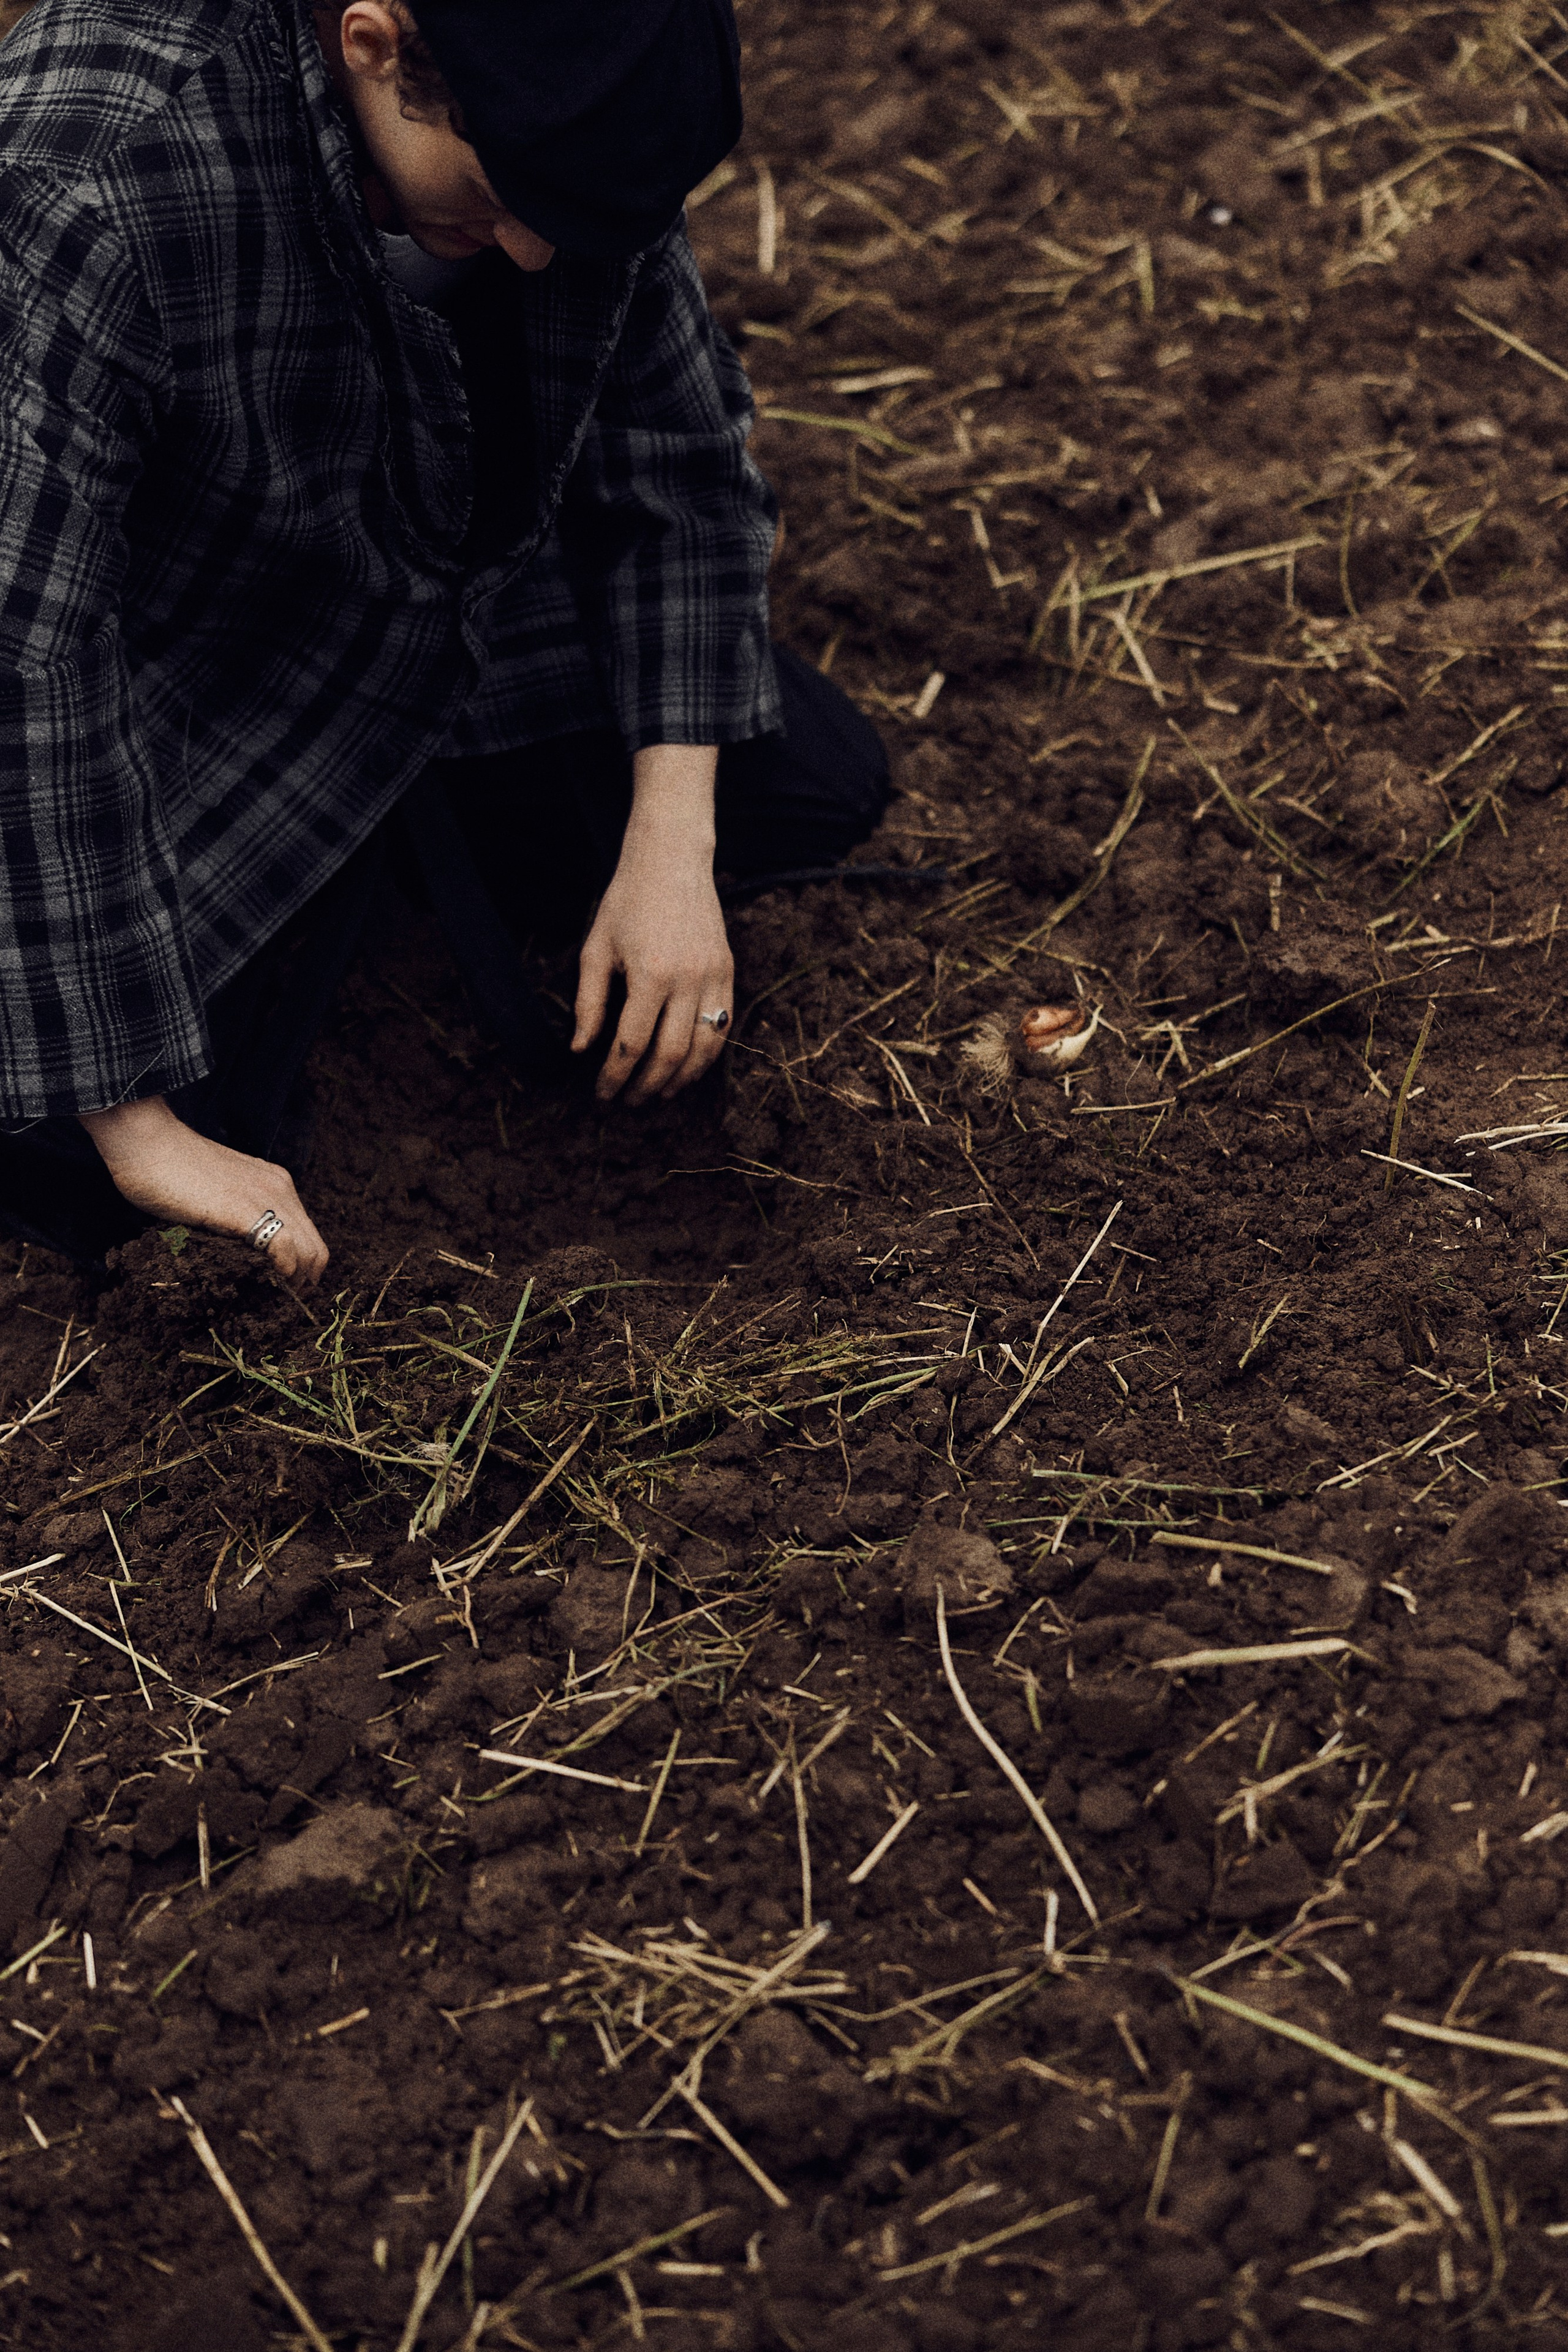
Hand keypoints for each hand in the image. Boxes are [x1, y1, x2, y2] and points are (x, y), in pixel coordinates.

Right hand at [78, 1098, 328, 1282]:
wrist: (147, 1142)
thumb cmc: (168, 1169)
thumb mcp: (217, 1194)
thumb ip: (234, 1218)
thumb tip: (238, 1254)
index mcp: (275, 1185)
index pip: (308, 1237)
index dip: (300, 1270)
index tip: (282, 1290)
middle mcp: (280, 1190)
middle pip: (316, 1250)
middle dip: (303, 1284)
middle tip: (280, 1304)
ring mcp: (268, 1198)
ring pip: (308, 1253)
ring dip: (294, 1284)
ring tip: (271, 1300)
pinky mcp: (247, 1211)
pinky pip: (285, 1248)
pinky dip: (281, 1273)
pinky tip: (263, 1282)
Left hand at [572, 744, 733, 1104]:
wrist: (672, 859)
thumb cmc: (626, 902)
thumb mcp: (596, 949)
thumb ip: (589, 1003)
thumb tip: (581, 1051)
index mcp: (650, 975)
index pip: (631, 1044)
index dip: (614, 1077)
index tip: (602, 1094)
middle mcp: (687, 980)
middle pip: (670, 1054)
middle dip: (647, 1086)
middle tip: (629, 1102)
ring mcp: (714, 977)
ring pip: (704, 1048)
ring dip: (681, 1080)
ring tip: (660, 1095)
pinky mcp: (728, 972)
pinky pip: (723, 1027)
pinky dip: (707, 1055)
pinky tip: (687, 1069)